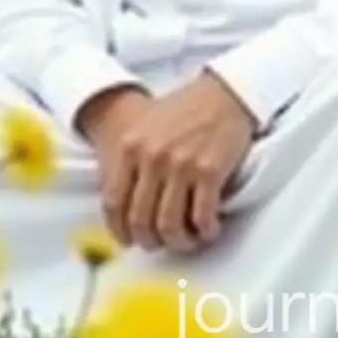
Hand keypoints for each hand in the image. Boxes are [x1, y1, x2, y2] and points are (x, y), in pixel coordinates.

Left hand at [79, 72, 257, 253]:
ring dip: (180, 242)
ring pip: (170, 226)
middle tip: (161, 244)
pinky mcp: (209, 170)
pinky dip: (205, 231)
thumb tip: (122, 210)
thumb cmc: (184, 112)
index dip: (120, 231)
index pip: (113, 204)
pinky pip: (202, 217)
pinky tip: (209, 228)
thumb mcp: (145, 128)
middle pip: (141, 221)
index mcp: (130, 146)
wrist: (223, 93)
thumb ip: (130, 162)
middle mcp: (152, 157)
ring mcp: (181, 164)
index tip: (129, 241)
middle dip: (151, 241)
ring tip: (188, 239)